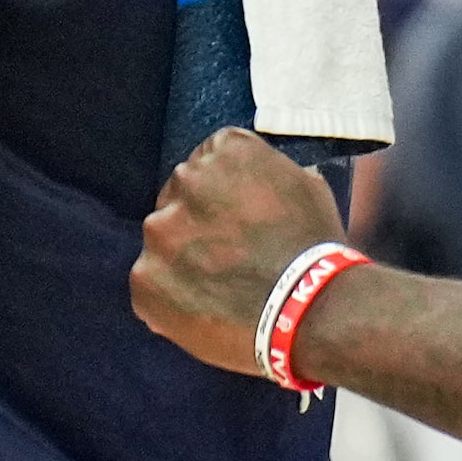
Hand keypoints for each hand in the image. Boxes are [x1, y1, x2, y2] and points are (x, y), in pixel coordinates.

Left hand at [131, 128, 345, 375]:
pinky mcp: (145, 277)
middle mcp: (184, 180)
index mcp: (224, 150)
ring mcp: (160, 229)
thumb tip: (259, 182)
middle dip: (197, 223)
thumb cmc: (316, 248)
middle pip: (180, 198)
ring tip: (217, 289)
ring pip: (163, 241)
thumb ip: (268, 173)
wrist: (310, 310)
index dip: (222, 196)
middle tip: (226, 256)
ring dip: (182, 259)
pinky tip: (204, 309)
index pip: (209, 163)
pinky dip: (170, 297)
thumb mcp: (305, 186)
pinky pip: (151, 284)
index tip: (235, 220)